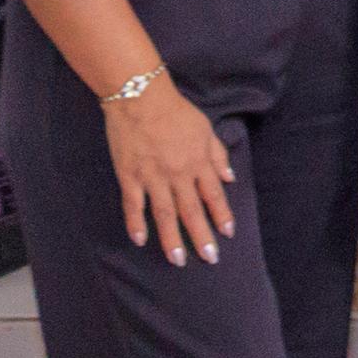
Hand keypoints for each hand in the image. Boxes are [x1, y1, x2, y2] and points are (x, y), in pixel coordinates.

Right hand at [101, 82, 234, 264]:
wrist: (140, 98)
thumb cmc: (175, 111)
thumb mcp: (205, 128)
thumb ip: (217, 154)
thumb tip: (229, 177)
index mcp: (198, 161)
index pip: (214, 195)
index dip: (221, 216)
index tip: (228, 234)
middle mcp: (178, 173)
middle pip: (192, 210)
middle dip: (202, 236)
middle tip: (210, 258)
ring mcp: (152, 177)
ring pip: (164, 214)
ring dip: (172, 238)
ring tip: (178, 260)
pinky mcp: (129, 176)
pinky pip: (133, 205)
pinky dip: (135, 223)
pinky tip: (140, 240)